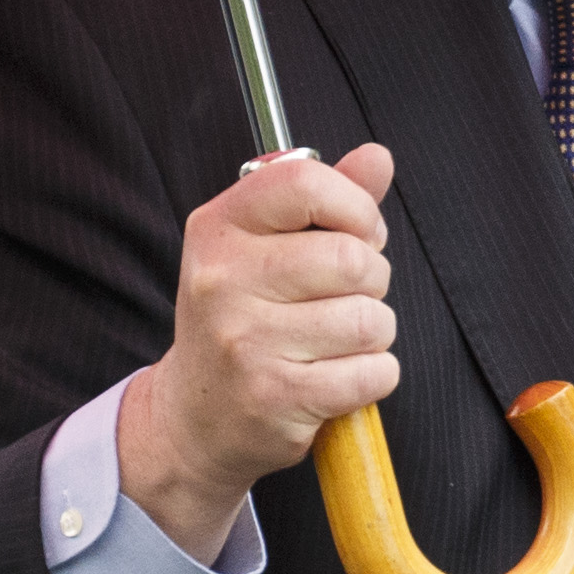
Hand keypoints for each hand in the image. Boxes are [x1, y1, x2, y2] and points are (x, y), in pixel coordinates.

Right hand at [116, 143, 399, 561]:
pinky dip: (374, 375)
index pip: (305, 183)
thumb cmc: (242, 319)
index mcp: (218, 228)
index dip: (355, 206)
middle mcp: (222, 280)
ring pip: (369, 319)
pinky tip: (339, 375)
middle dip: (372, 280)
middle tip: (347, 296)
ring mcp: (246, 342)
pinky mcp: (275, 397)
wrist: (195, 417)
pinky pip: (372, 373)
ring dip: (374, 332)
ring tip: (338, 339)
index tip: (360, 231)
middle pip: (352, 259)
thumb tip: (378, 156)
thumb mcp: (263, 247)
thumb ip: (324, 198)